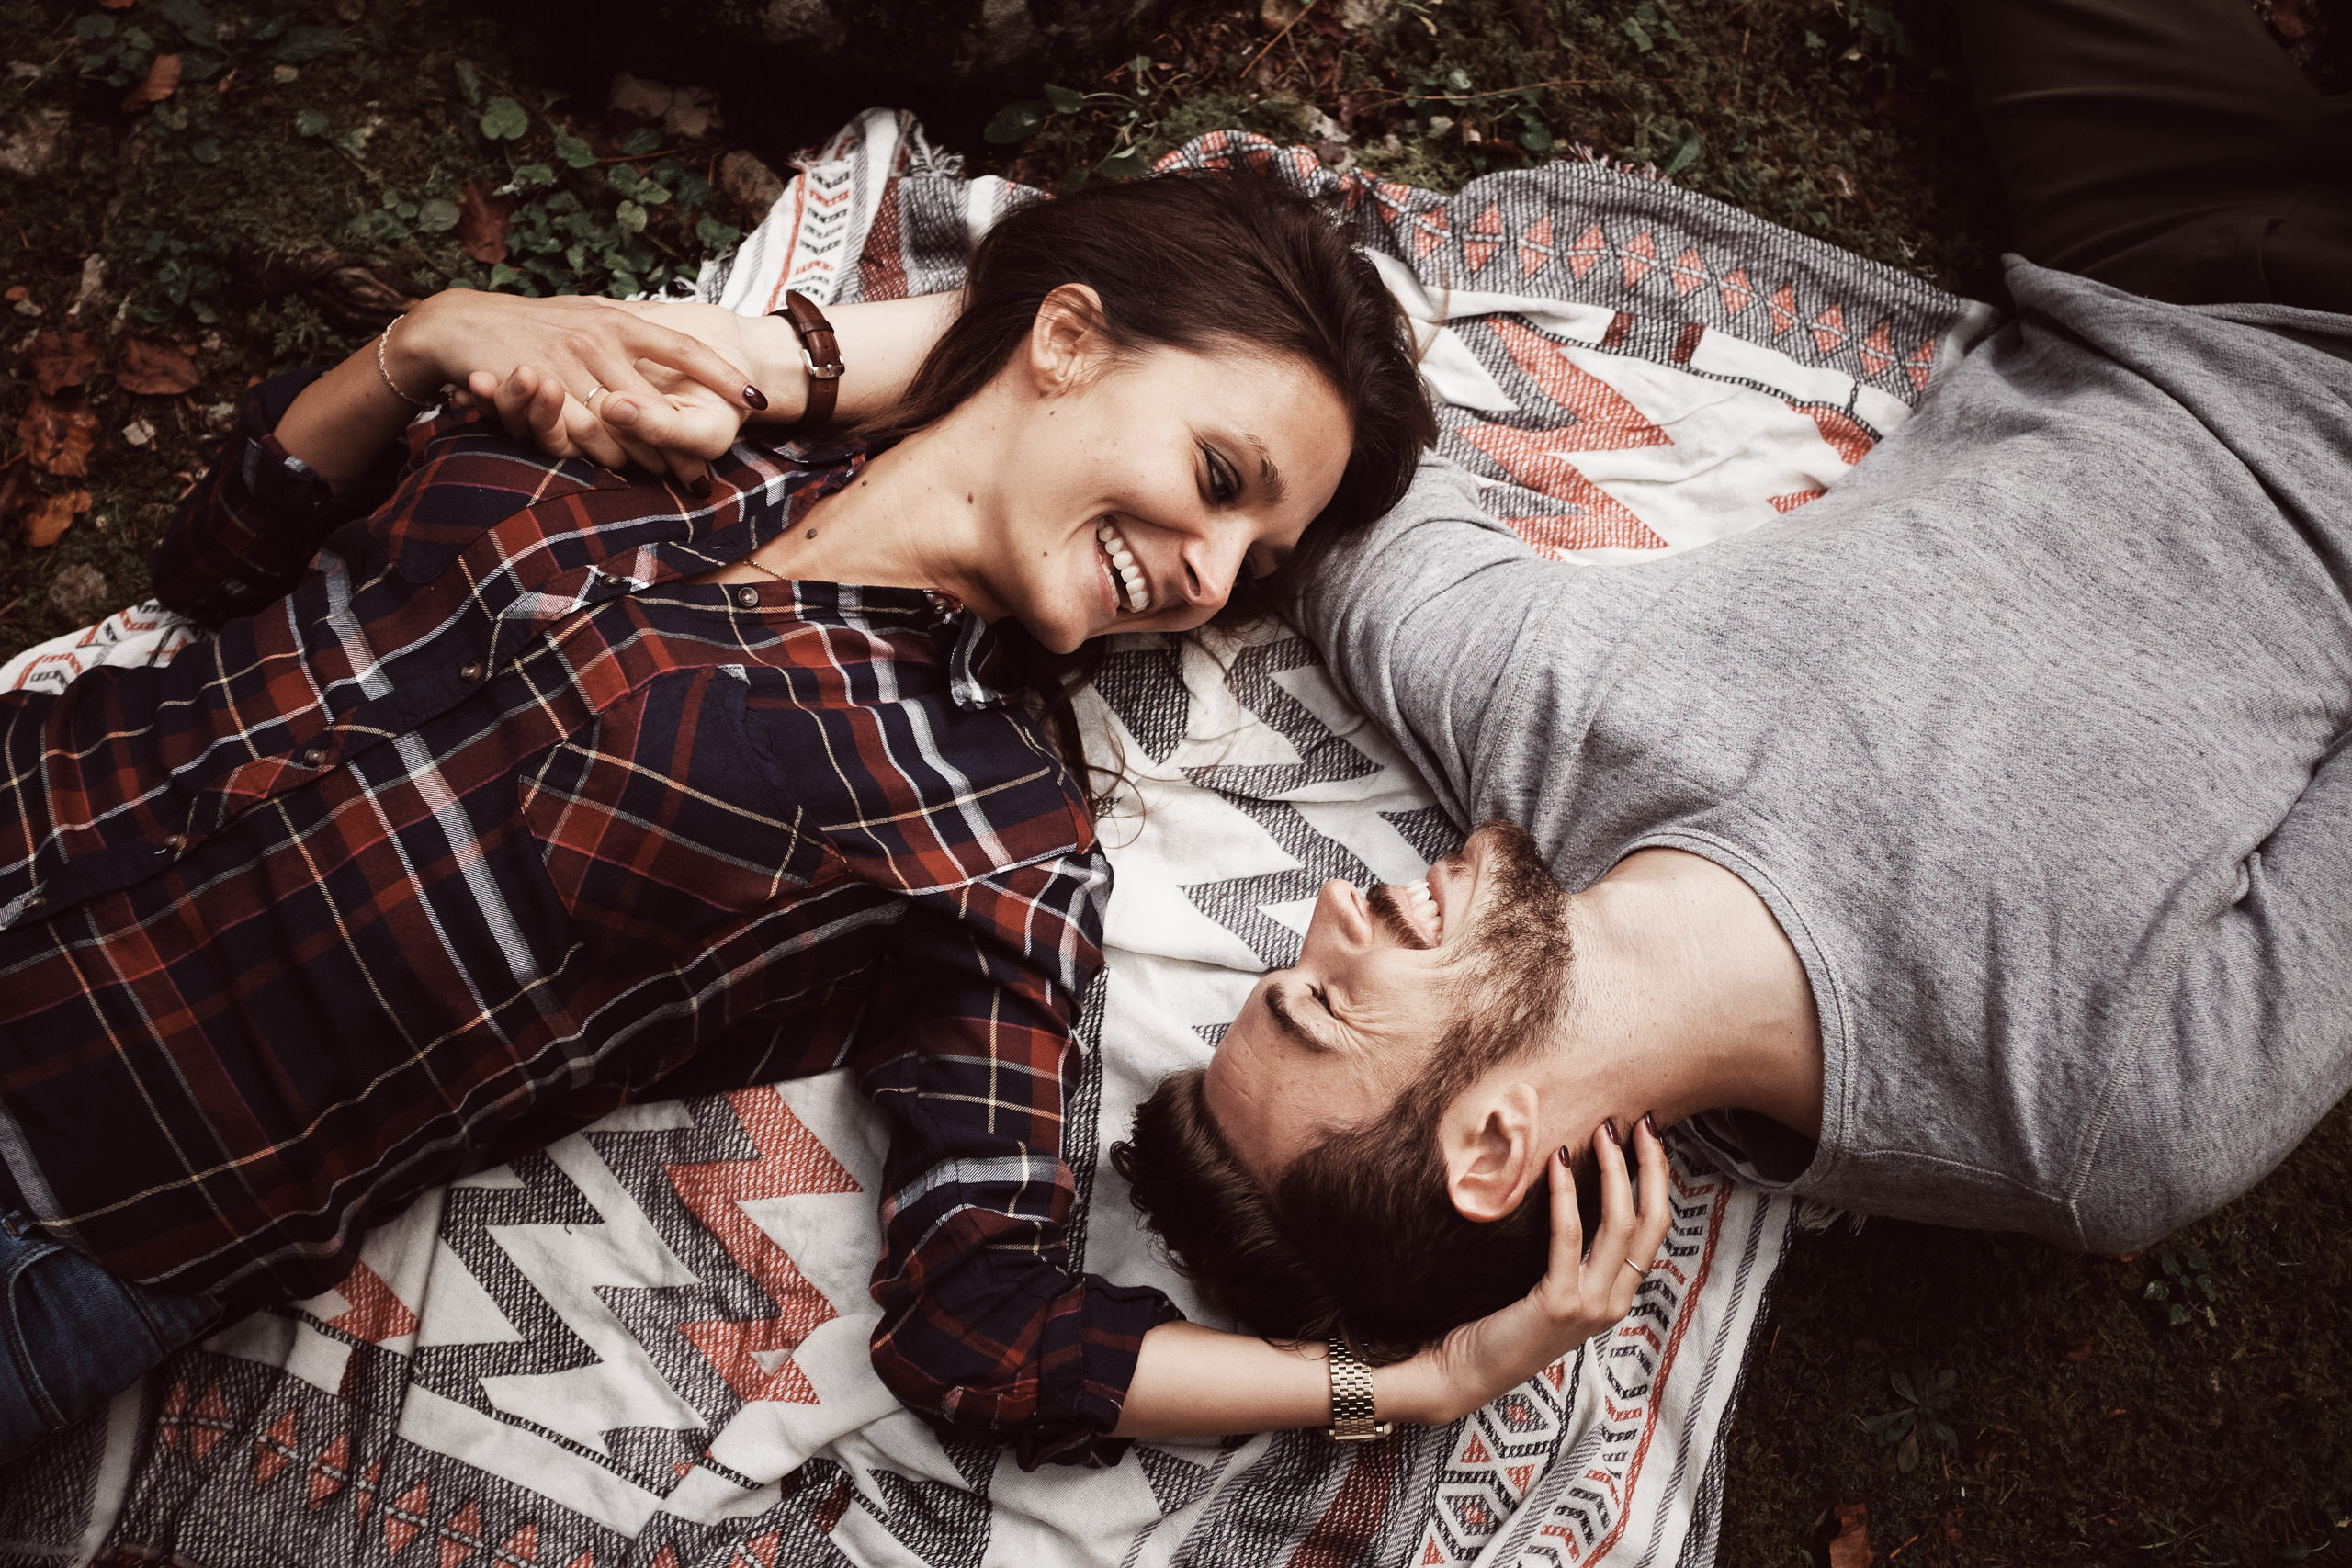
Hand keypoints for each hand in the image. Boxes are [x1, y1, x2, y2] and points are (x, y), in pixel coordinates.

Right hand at [395, 291, 764, 484]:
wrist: (460, 325)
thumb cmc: (532, 327)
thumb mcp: (586, 317)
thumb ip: (627, 337)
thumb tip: (673, 356)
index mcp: (618, 320)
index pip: (684, 347)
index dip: (722, 373)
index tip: (755, 399)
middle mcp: (598, 338)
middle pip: (656, 401)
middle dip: (681, 445)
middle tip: (706, 475)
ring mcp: (569, 362)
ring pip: (619, 425)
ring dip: (644, 458)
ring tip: (672, 481)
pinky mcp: (540, 388)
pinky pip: (580, 434)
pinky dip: (601, 455)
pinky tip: (616, 469)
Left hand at [1390, 1116, 1674, 1425]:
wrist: (1463, 1371)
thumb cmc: (1500, 1321)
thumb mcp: (1551, 1285)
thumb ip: (1572, 1252)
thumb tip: (1572, 1184)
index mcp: (1616, 1295)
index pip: (1655, 1229)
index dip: (1658, 1179)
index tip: (1647, 1136)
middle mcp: (1613, 1302)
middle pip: (1651, 1223)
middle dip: (1651, 1168)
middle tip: (1640, 1123)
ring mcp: (1590, 1306)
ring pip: (1620, 1226)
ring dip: (1615, 1172)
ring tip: (1602, 1131)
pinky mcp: (1558, 1304)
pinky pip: (1569, 1237)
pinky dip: (1567, 1194)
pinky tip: (1557, 1162)